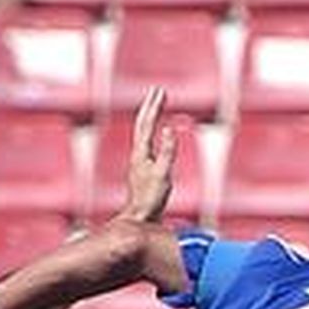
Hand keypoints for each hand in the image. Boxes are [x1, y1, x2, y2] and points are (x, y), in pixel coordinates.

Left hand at [120, 86, 176, 223]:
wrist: (139, 218)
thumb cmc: (151, 199)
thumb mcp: (163, 174)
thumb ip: (167, 150)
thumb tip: (170, 127)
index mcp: (142, 153)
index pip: (147, 124)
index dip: (154, 106)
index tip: (160, 90)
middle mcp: (138, 154)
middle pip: (143, 124)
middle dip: (150, 106)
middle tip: (157, 90)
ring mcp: (139, 161)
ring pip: (143, 132)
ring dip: (150, 116)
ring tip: (155, 105)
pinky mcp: (142, 168)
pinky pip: (147, 143)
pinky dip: (151, 131)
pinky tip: (155, 134)